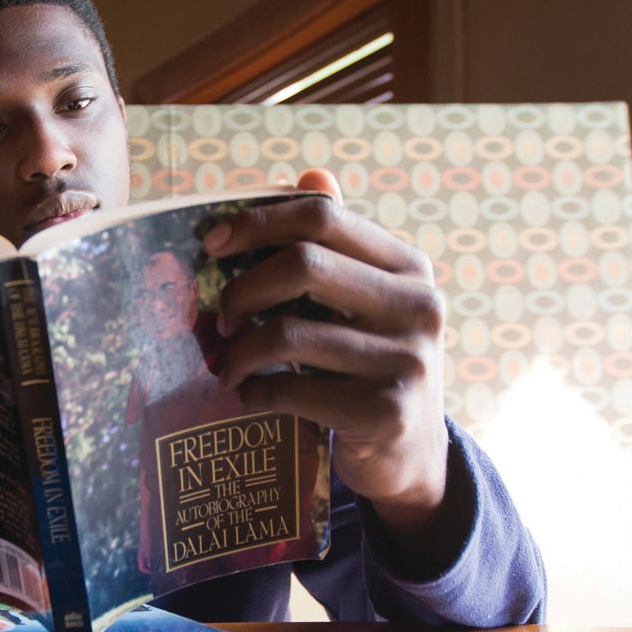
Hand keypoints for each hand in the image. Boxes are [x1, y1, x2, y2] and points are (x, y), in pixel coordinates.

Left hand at [201, 169, 452, 542]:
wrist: (412, 458)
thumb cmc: (372, 369)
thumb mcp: (368, 304)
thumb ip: (339, 247)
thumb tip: (312, 172)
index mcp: (410, 267)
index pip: (323, 216)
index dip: (258, 221)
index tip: (212, 244)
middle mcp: (419, 306)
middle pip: (303, 263)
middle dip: (242, 289)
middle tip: (218, 320)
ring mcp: (408, 361)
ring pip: (288, 333)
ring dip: (239, 352)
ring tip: (228, 366)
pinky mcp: (386, 413)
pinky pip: (293, 390)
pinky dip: (257, 394)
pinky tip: (252, 399)